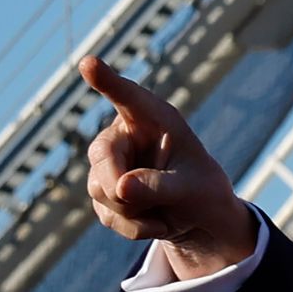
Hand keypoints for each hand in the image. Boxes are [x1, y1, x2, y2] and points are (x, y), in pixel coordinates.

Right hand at [78, 59, 249, 277]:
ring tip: (165, 211)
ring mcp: (110, 162)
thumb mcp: (194, 188)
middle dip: (120, 188)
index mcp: (154, 118)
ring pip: (100, 189)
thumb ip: (161, 186)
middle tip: (143, 208)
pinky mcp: (103, 190)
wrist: (199, 217)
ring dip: (133, 212)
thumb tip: (121, 189)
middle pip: (101, 155)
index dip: (107, 81)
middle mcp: (126, 133)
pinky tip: (156, 222)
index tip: (89, 63)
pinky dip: (133, 227)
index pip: (128, 97)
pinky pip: (106, 213)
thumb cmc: (203, 190)